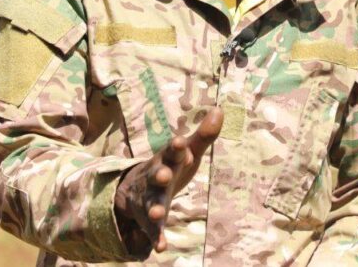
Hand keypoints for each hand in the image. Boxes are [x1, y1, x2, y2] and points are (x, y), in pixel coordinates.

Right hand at [114, 107, 222, 253]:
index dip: (176, 148)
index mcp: (167, 159)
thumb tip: (221, 109)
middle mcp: (156, 177)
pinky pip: (151, 230)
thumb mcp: (187, 152)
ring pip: (151, 203)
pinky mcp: (149, 220)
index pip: (172, 152)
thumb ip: (203, 135)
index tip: (180, 143)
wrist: (136, 188)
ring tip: (158, 214)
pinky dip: (156, 238)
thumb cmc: (170, 166)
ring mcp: (151, 198)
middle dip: (160, 174)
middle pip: (157, 175)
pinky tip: (161, 248)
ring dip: (155, 208)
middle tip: (164, 175)